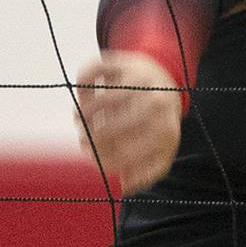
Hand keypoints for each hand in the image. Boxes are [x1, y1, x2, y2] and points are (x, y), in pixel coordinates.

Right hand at [73, 52, 182, 195]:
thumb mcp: (163, 148)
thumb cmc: (159, 120)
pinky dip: (81, 86)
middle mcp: (153, 102)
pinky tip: (84, 95)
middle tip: (82, 142)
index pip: (126, 155)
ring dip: (81, 116)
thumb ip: (146, 171)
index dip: (103, 162)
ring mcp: (137, 79)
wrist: (166, 77)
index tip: (93, 162)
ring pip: (97, 103)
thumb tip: (123, 186)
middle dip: (89, 141)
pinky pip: (90, 73)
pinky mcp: (122, 60)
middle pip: (108, 130)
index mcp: (165, 130)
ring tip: (79, 121)